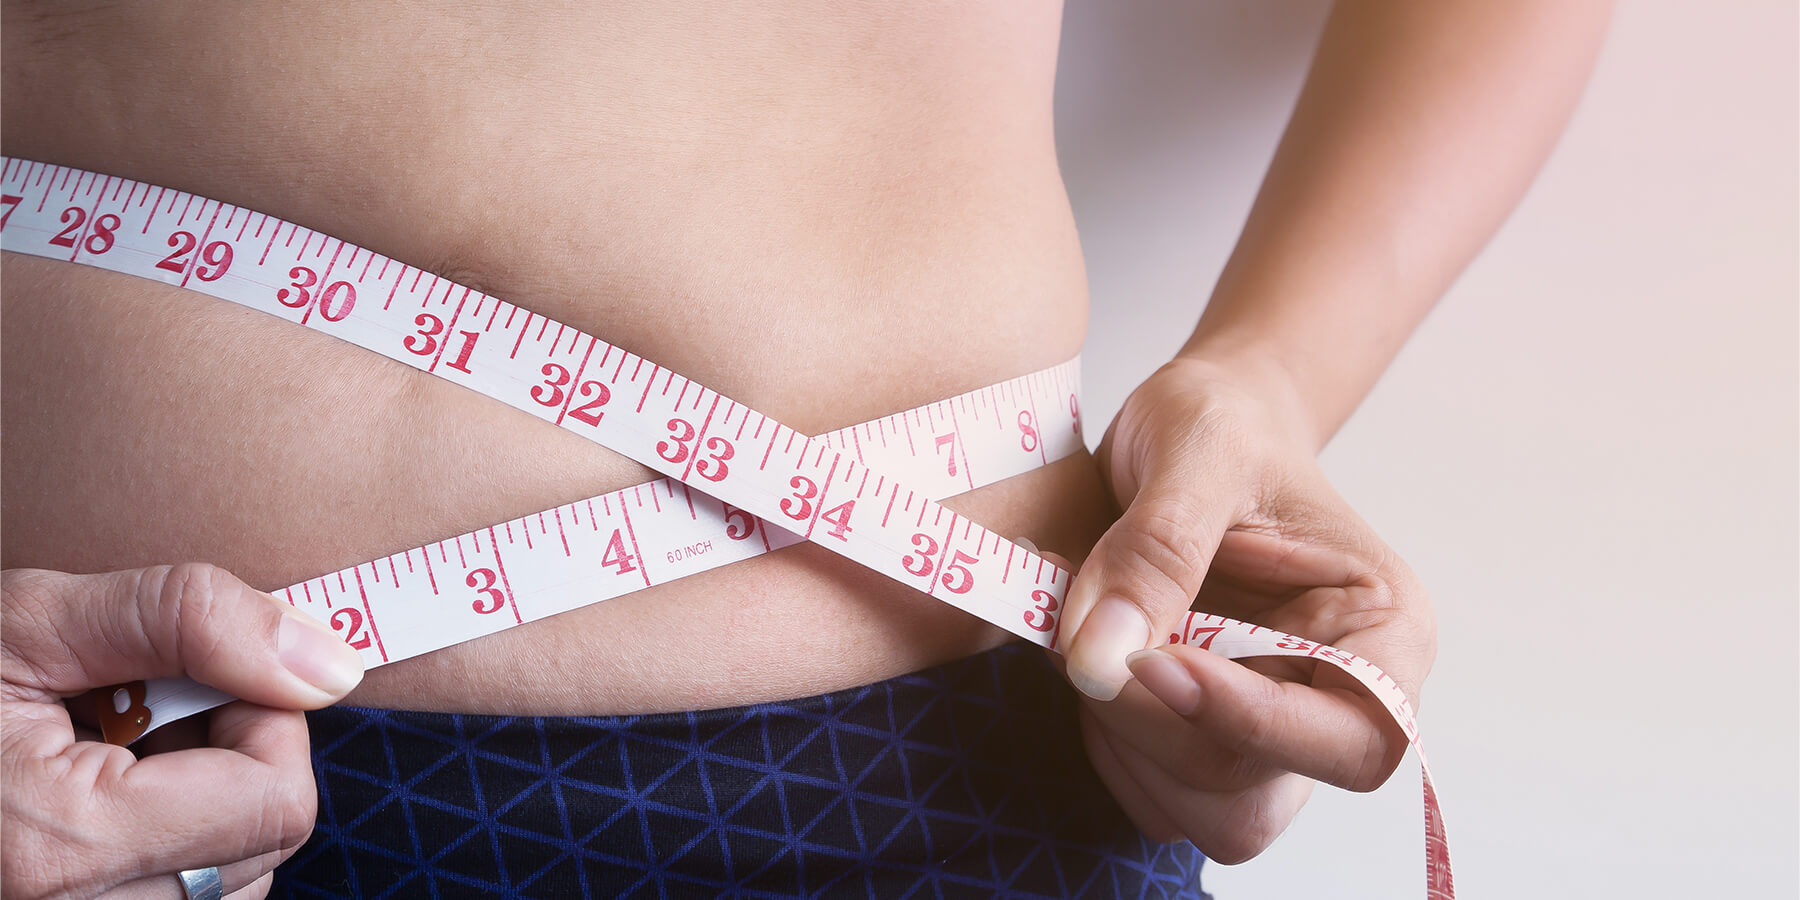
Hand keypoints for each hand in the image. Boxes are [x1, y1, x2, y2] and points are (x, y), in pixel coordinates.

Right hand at [1, 564, 364, 898]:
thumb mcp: (33, 622)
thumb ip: (188, 620)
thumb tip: (330, 664)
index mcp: (55, 850)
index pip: (277, 801)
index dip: (265, 719)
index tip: (204, 678)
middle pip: (265, 847)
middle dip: (236, 762)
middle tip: (144, 715)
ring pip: (232, 883)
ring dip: (207, 809)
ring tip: (111, 759)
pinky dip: (175, 850)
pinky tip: (106, 801)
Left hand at [1058, 356, 1436, 862]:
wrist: (1195, 425)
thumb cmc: (1223, 422)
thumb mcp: (1195, 447)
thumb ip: (1156, 546)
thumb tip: (1103, 654)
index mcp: (1381, 631)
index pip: (1360, 737)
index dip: (1253, 724)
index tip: (1158, 659)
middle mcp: (1335, 698)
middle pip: (1258, 793)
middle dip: (1157, 728)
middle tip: (1094, 639)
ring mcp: (1266, 732)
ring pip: (1202, 813)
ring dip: (1124, 742)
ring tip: (1091, 638)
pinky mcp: (1203, 740)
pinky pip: (1154, 798)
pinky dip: (1107, 747)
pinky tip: (1093, 661)